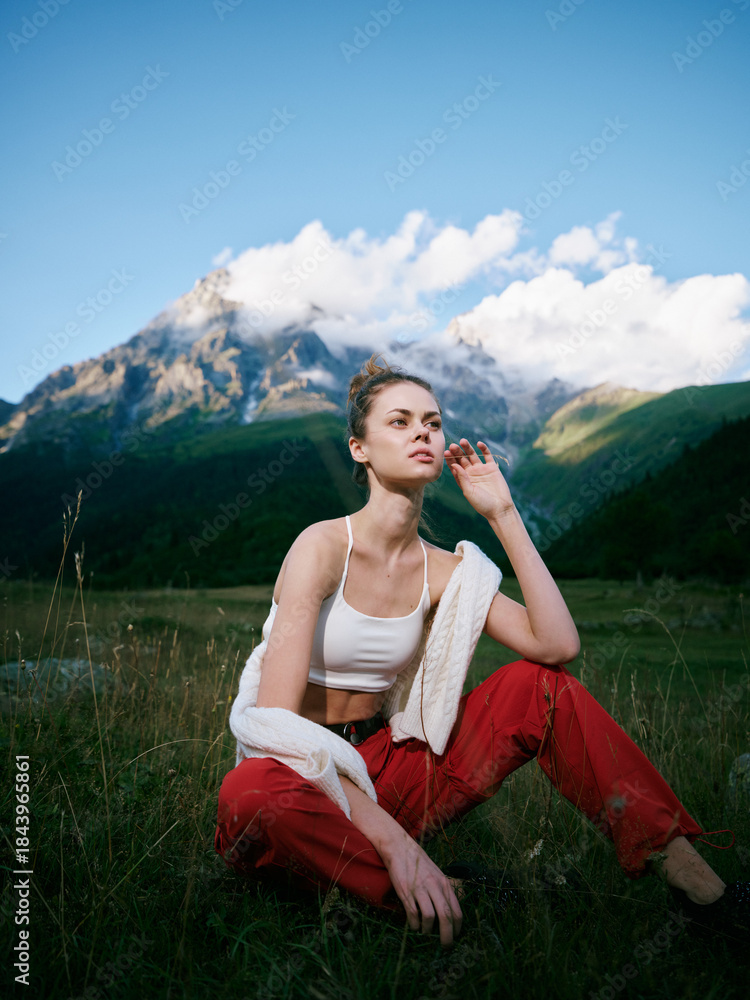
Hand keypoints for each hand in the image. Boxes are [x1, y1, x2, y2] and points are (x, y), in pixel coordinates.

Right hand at [380, 827, 462, 946]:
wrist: (400, 847)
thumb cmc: (419, 863)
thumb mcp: (437, 874)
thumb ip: (443, 891)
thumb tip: (449, 914)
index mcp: (444, 884)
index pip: (457, 911)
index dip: (457, 929)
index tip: (455, 937)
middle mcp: (435, 886)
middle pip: (446, 917)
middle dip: (447, 936)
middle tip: (445, 946)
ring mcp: (420, 889)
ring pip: (430, 917)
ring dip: (427, 931)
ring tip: (425, 934)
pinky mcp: (406, 891)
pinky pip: (413, 914)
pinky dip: (414, 925)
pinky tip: (413, 927)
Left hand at [444, 439, 514, 519]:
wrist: (500, 509)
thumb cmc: (482, 504)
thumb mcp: (469, 492)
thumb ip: (462, 478)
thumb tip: (454, 464)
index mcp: (463, 480)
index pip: (455, 467)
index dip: (450, 460)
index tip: (446, 453)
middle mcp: (471, 473)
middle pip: (462, 459)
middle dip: (457, 452)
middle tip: (452, 445)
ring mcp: (481, 470)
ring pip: (473, 456)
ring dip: (468, 448)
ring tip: (463, 441)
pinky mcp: (492, 468)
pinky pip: (487, 456)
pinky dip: (483, 449)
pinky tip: (479, 443)